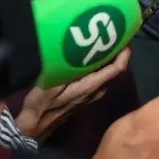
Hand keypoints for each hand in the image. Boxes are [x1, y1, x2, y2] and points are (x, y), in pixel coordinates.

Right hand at [17, 47, 131, 140]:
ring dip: (107, 57)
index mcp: (91, 86)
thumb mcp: (51, 84)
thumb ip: (68, 69)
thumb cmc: (41, 105)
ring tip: (100, 39)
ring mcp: (93, 94)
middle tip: (111, 32)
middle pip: (115, 68)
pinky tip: (89, 55)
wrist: (34, 126)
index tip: (123, 36)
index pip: (117, 68)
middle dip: (116, 51)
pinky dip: (99, 65)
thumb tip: (79, 50)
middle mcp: (97, 91)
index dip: (124, 52)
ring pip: (107, 73)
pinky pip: (99, 77)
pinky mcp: (87, 95)